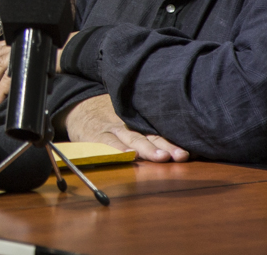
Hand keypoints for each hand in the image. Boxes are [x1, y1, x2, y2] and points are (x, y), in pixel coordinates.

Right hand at [63, 94, 188, 162]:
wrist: (79, 109)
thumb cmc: (109, 116)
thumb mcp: (129, 116)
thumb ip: (148, 128)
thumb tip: (182, 145)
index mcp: (139, 120)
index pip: (159, 129)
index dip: (174, 140)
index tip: (188, 151)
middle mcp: (129, 123)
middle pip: (150, 134)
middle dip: (166, 146)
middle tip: (180, 155)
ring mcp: (113, 128)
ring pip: (133, 138)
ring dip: (147, 148)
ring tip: (161, 157)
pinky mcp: (97, 136)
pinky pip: (109, 142)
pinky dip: (119, 149)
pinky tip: (129, 156)